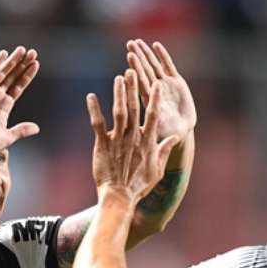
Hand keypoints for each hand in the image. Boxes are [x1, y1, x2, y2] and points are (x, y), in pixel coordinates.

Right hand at [0, 46, 40, 154]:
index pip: (18, 87)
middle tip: (33, 53)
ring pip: (3, 72)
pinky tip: (5, 54)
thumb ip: (21, 130)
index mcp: (4, 106)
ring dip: (13, 61)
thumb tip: (37, 128)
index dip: (27, 76)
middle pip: (12, 76)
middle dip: (23, 65)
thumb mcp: (6, 137)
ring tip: (24, 50)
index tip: (36, 64)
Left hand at [86, 70, 179, 201]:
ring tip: (118, 77)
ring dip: (118, 93)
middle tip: (133, 71)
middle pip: (134, 108)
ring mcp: (117, 140)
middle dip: (134, 89)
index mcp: (147, 142)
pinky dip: (94, 110)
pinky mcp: (102, 145)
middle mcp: (133, 138)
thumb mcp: (157, 169)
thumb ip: (165, 150)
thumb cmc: (139, 185)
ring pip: (119, 112)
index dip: (154, 99)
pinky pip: (98, 124)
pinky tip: (91, 96)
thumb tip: (175, 137)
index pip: (152, 116)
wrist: (119, 197)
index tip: (156, 84)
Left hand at [125, 39, 196, 142]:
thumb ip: (154, 126)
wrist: (181, 130)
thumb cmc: (169, 133)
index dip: (137, 71)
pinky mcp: (176, 82)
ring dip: (146, 54)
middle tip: (130, 45)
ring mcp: (164, 84)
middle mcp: (155, 90)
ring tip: (137, 42)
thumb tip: (142, 127)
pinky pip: (168, 66)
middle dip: (138, 58)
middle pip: (145, 71)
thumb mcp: (160, 131)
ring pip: (154, 66)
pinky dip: (162, 56)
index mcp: (150, 101)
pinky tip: (155, 45)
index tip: (129, 59)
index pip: (142, 83)